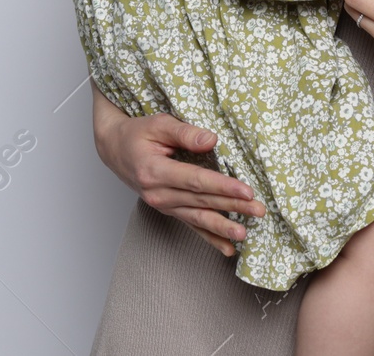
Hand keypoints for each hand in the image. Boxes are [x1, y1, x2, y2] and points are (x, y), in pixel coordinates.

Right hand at [91, 90, 265, 256]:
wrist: (114, 150)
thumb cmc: (137, 134)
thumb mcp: (158, 124)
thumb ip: (185, 132)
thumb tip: (211, 140)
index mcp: (154, 171)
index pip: (195, 181)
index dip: (222, 186)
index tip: (246, 191)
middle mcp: (158, 193)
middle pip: (201, 201)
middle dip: (232, 206)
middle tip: (258, 210)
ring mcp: (162, 204)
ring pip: (198, 218)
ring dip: (223, 227)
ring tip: (245, 233)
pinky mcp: (168, 209)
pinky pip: (191, 225)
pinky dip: (210, 238)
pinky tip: (228, 248)